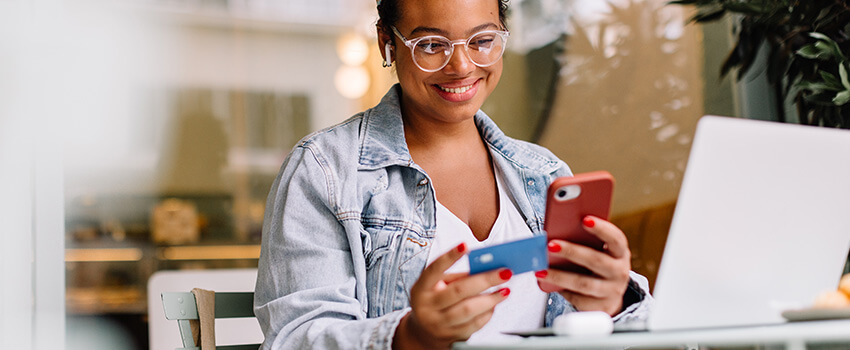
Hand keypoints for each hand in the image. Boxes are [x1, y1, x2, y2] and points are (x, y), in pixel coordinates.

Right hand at [393, 243, 511, 349]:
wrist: (425, 332)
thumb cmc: (436, 300)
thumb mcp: (438, 286)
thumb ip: (458, 277)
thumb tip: (485, 267)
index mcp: (421, 289)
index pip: (434, 270)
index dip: (449, 257)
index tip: (465, 245)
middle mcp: (427, 307)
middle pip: (458, 291)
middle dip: (485, 280)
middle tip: (504, 272)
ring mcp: (439, 324)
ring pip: (468, 310)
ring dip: (491, 299)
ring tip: (505, 290)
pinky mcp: (451, 337)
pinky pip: (474, 325)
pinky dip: (488, 313)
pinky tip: (494, 304)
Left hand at [535, 216, 630, 315]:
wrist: (609, 297)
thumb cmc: (598, 266)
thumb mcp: (599, 252)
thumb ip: (586, 242)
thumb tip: (557, 233)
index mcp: (620, 253)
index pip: (615, 238)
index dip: (602, 228)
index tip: (585, 219)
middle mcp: (620, 272)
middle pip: (596, 260)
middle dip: (572, 251)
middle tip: (550, 244)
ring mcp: (611, 291)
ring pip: (583, 283)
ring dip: (559, 276)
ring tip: (541, 269)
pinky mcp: (600, 307)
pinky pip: (577, 298)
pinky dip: (560, 289)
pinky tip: (546, 282)